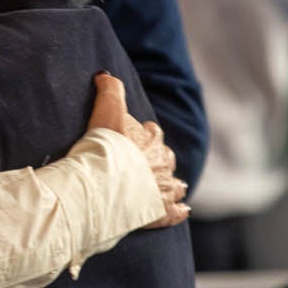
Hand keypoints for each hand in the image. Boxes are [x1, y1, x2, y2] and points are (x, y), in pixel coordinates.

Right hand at [89, 72, 188, 229]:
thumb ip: (109, 89)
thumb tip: (104, 75)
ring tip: (171, 187)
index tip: (136, 136)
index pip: (152, 132)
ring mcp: (164, 189)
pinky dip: (180, 211)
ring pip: (176, 185)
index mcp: (152, 139)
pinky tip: (182, 210)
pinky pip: (177, 212)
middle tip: (149, 164)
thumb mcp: (106, 108)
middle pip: (167, 158)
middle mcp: (163, 163)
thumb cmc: (106, 146)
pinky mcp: (162, 212)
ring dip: (174, 185)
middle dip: (161, 160)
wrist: (106, 182)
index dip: (144, 134)